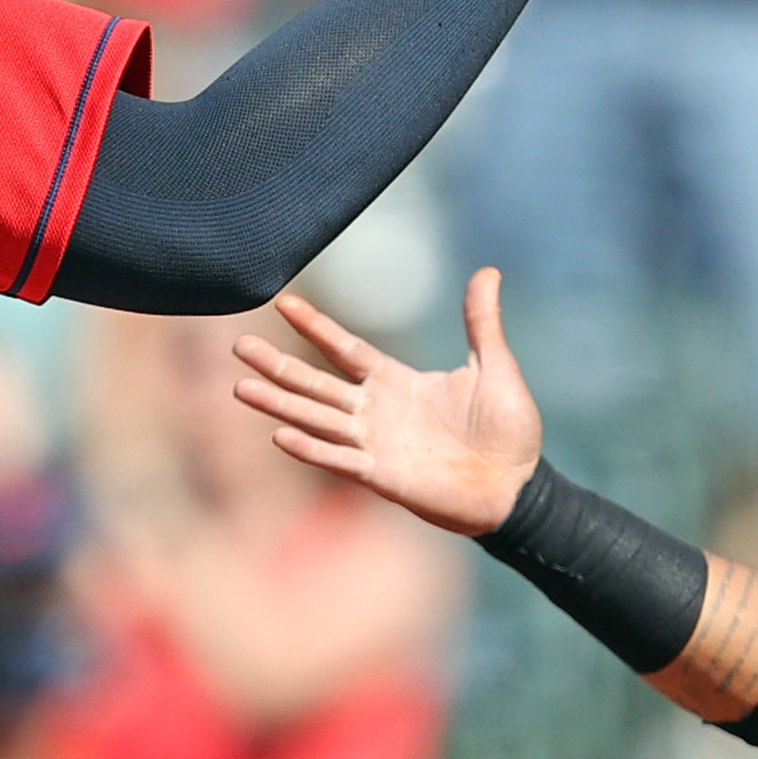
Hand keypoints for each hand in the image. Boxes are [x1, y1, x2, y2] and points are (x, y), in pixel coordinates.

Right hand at [229, 269, 545, 537]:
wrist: (518, 487)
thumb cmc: (508, 431)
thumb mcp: (494, 366)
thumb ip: (481, 322)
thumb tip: (487, 271)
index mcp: (397, 382)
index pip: (345, 349)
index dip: (316, 327)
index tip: (284, 303)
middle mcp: (377, 411)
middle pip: (316, 382)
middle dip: (278, 366)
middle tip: (239, 347)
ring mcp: (376, 444)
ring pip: (317, 418)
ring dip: (280, 404)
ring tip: (241, 388)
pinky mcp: (382, 476)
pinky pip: (340, 459)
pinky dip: (311, 448)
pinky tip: (280, 434)